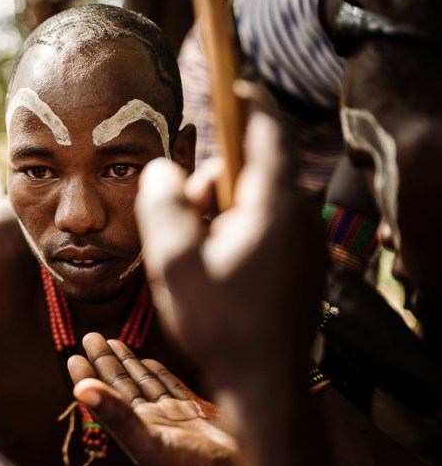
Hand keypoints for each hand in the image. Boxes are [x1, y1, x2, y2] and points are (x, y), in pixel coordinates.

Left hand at [68, 333, 236, 465]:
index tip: (74, 356)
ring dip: (127, 362)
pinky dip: (158, 373)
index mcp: (135, 429)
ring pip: (144, 384)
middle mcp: (151, 422)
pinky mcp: (195, 415)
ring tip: (112, 341)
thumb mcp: (149, 443)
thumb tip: (80, 390)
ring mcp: (173, 418)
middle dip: (105, 361)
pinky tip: (149, 362)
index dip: (88, 377)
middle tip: (90, 336)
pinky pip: (171, 388)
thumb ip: (116, 416)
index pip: (104, 398)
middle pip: (121, 386)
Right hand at [135, 89, 325, 390]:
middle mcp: (298, 216)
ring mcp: (302, 241)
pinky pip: (263, 225)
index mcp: (273, 206)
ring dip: (217, 210)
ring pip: (253, 199)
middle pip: (250, 168)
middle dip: (210, 180)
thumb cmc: (221, 323)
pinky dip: (232, 230)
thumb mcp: (175, 261)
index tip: (229, 82)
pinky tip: (212, 267)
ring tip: (191, 253)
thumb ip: (163, 204)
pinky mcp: (298, 261)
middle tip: (178, 217)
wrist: (264, 383)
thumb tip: (161, 168)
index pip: (267, 129)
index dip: (246, 99)